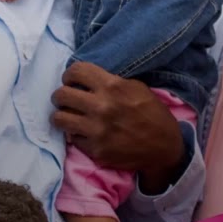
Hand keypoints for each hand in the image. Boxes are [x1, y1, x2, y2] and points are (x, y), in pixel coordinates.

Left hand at [50, 61, 184, 192]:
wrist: (164, 147)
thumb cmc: (152, 114)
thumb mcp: (137, 88)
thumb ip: (112, 81)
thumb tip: (87, 81)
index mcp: (112, 86)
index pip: (76, 71)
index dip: (70, 75)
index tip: (71, 81)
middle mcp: (101, 107)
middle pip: (61, 94)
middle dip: (61, 96)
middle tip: (67, 99)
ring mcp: (96, 130)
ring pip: (58, 118)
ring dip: (61, 116)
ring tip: (68, 117)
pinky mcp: (95, 150)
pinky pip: (72, 138)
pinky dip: (76, 135)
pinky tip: (85, 133)